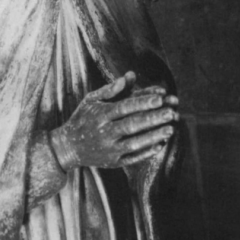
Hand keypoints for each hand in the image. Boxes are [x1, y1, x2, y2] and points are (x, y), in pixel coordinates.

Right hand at [49, 71, 178, 170]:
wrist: (68, 147)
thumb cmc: (82, 118)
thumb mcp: (90, 100)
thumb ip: (110, 89)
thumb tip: (129, 77)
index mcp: (100, 115)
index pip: (125, 107)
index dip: (142, 102)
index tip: (160, 98)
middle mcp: (104, 132)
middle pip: (132, 124)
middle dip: (153, 119)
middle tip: (172, 112)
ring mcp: (109, 149)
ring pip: (135, 142)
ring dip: (154, 136)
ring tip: (171, 128)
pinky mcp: (113, 162)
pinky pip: (133, 157)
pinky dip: (147, 152)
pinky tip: (160, 144)